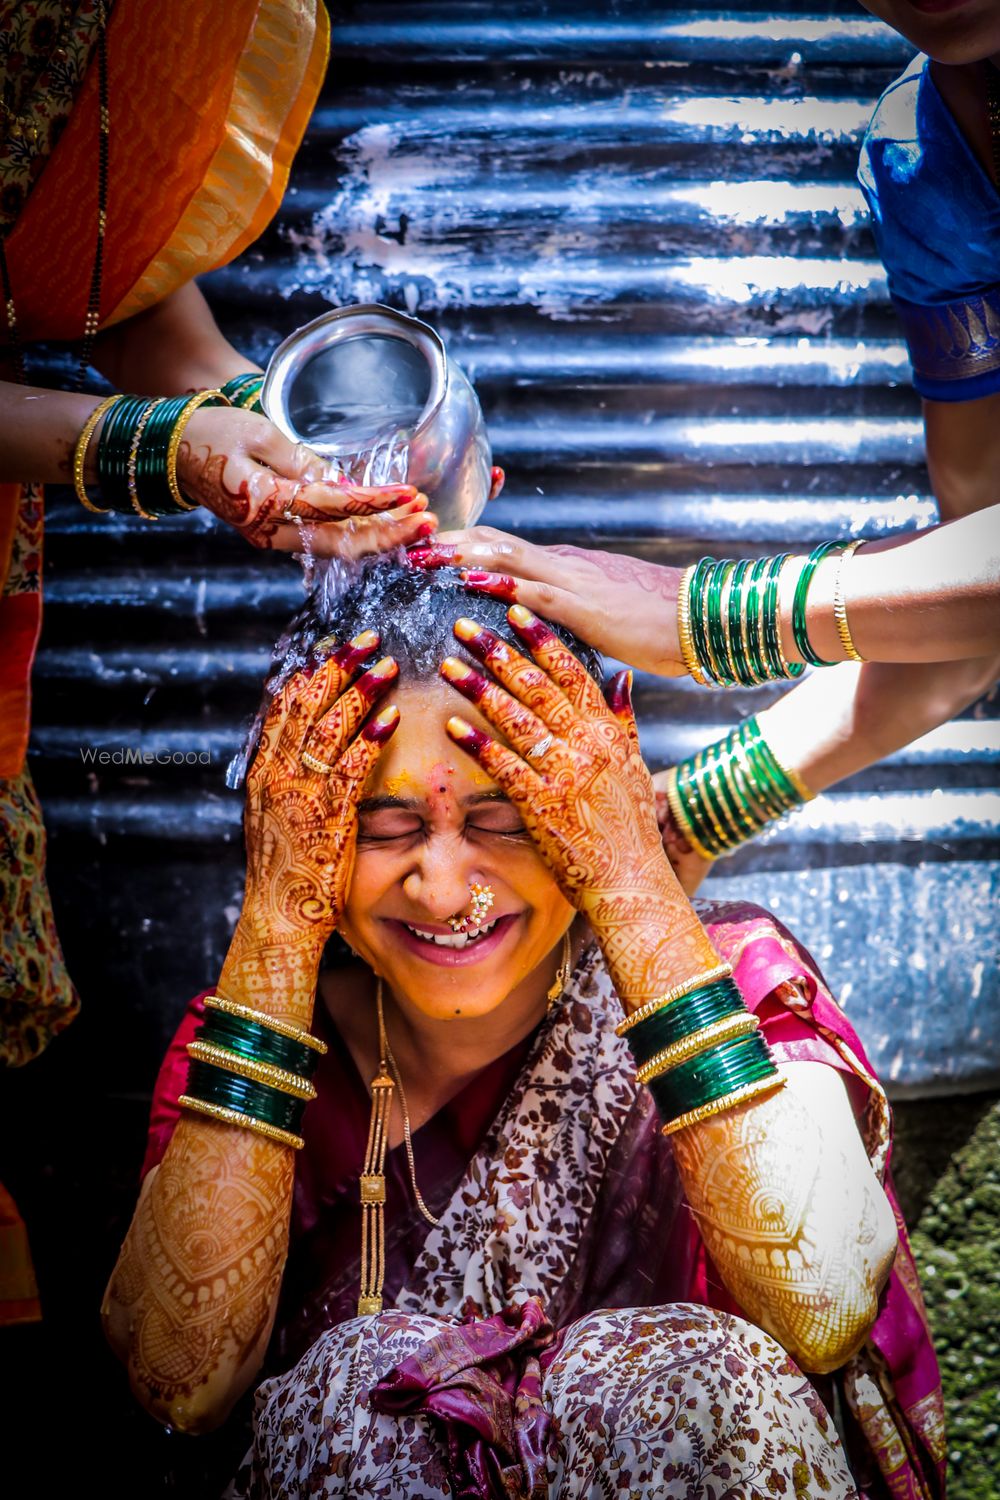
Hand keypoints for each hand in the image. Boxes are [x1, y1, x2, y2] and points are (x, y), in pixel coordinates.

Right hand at [178, 407, 436, 554]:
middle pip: (342, 543)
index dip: (376, 503)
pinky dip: (359, 536)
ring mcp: (273, 538)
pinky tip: (389, 527)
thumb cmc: (213, 433)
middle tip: (429, 520)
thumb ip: (303, 462)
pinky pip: (324, 541)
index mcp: (266, 502)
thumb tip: (345, 488)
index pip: (333, 507)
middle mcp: (271, 531)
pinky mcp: (276, 535)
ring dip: (380, 538)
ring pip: (337, 548)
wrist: (172, 452)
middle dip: (390, 535)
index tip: (410, 494)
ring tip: (419, 523)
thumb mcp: (260, 433)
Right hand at [239, 632, 399, 952]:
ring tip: (388, 666)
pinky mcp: (325, 818)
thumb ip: (289, 779)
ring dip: (359, 694)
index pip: (284, 707)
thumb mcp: (277, 815)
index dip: (312, 672)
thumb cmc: (287, 870)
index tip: (335, 645)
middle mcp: (276, 776)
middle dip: (338, 668)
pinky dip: (369, 740)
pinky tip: (391, 718)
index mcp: (264, 772)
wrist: (279, 919)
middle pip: (306, 706)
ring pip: (328, 730)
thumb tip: (304, 747)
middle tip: (368, 639)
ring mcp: (299, 796)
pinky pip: (348, 770)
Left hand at [409, 526, 684, 675]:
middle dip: (444, 543)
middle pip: (492, 541)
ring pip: (508, 556)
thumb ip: (566, 614)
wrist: (704, 623)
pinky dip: (503, 583)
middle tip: (403, 546)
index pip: (500, 546)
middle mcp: (562, 565)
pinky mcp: (588, 607)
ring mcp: (574, 581)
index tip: (419, 549)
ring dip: (460, 554)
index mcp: (563, 568)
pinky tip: (472, 580)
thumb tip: (536, 620)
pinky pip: (539, 591)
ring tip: (422, 557)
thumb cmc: (656, 626)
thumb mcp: (598, 616)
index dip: (457, 543)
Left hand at [439, 605, 718, 999]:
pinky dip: (477, 742)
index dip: (542, 640)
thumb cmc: (630, 830)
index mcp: (609, 732)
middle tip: (464, 627)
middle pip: (537, 688)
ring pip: (516, 719)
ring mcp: (565, 774)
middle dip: (497, 653)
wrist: (632, 883)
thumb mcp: (636, 767)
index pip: (573, 673)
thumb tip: (620, 678)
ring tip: (448, 664)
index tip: (515, 612)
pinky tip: (451, 725)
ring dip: (478, 688)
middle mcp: (588, 746)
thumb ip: (624, 720)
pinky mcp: (542, 805)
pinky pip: (503, 765)